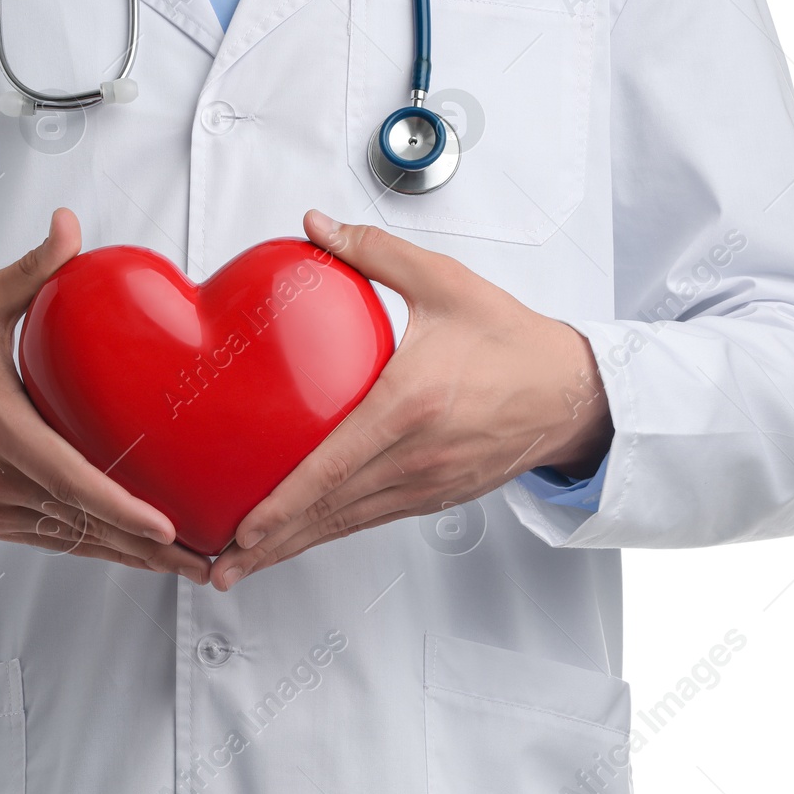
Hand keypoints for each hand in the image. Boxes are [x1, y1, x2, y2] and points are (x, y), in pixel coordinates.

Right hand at [0, 209, 210, 583]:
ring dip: (132, 558)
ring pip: (71, 541)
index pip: (67, 478)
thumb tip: (69, 223)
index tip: (166, 527)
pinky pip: (52, 541)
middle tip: (209, 558)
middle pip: (81, 523)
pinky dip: (98, 551)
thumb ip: (29, 270)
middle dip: (147, 548)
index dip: (119, 507)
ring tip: (192, 566)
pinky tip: (141, 558)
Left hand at [209, 211, 611, 589]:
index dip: (284, 502)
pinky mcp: (436, 497)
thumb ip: (375, 253)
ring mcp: (428, 485)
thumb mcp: (445, 282)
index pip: (334, 466)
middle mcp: (417, 456)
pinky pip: (371, 519)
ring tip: (242, 564)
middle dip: (271, 545)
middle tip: (219, 567)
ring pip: (346, 524)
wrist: (575, 391)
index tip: (244, 526)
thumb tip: (317, 226)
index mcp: (411, 405)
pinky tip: (298, 538)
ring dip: (293, 547)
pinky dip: (329, 532)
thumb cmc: (513, 341)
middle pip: (329, 511)